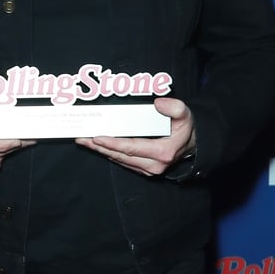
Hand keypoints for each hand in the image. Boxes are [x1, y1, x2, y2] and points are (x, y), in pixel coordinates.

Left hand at [75, 98, 195, 175]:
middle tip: (81, 138)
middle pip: (120, 156)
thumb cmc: (186, 127)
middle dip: (99, 147)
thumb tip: (158, 104)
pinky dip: (109, 153)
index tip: (96, 137)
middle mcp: (154, 165)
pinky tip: (98, 146)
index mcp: (162, 153)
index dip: (112, 143)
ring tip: (84, 141)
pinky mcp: (145, 169)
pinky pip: (123, 162)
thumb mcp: (185, 113)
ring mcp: (149, 169)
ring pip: (119, 160)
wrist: (193, 143)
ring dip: (101, 151)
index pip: (131, 148)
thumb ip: (174, 107)